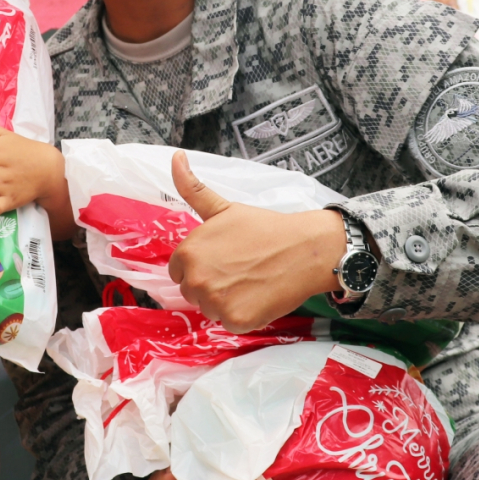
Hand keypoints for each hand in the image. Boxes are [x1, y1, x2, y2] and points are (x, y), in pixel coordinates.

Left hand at [167, 151, 346, 332]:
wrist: (303, 249)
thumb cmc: (264, 228)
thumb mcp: (223, 207)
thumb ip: (192, 188)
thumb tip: (175, 156)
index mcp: (188, 253)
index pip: (179, 271)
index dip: (201, 265)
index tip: (223, 258)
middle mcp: (196, 280)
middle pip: (193, 292)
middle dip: (212, 283)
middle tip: (240, 269)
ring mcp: (215, 302)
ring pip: (210, 309)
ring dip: (226, 301)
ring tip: (250, 281)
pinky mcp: (235, 321)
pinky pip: (230, 323)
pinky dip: (243, 315)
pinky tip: (258, 296)